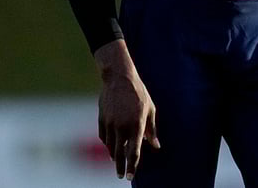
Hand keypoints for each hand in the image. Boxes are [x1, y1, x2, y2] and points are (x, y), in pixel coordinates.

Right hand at [95, 41, 158, 179]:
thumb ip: (152, 130)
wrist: (119, 79)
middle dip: (121, 166)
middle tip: (122, 176)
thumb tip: (156, 146)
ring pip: (110, 147)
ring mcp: (109, 124)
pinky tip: (111, 147)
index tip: (131, 177)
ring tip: (118, 163)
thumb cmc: (139, 94)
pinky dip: (108, 144)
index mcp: (136, 125)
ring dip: (114, 156)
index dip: (133, 166)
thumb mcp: (150, 110)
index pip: (133, 152)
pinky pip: (104, 137)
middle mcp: (121, 127)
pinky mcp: (101, 120)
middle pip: (119, 153)